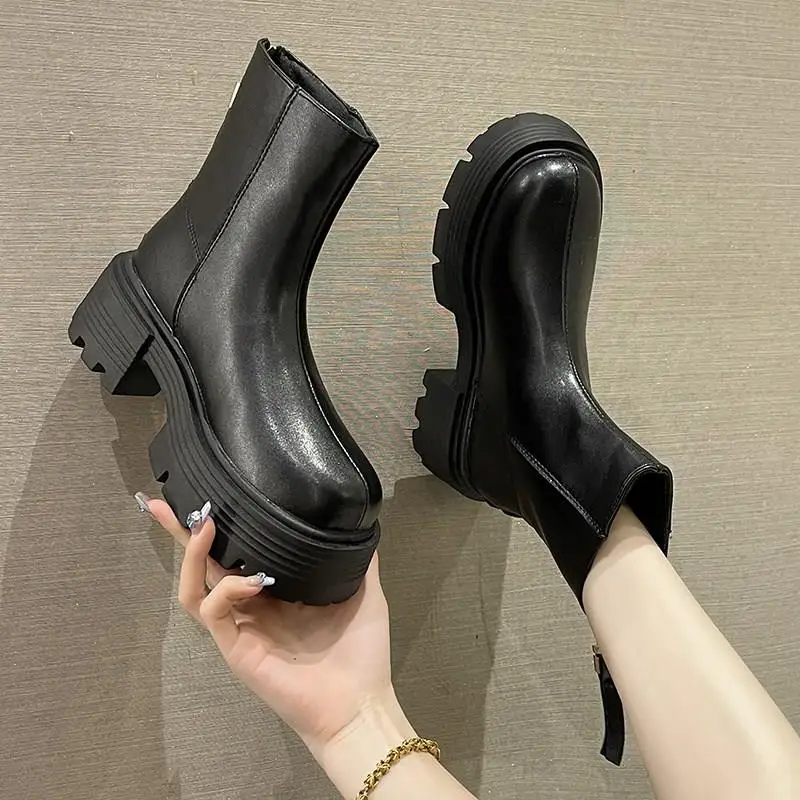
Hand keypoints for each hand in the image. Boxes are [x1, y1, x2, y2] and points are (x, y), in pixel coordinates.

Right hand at [142, 497, 394, 751]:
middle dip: (181, 534)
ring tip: (205, 525)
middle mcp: (250, 606)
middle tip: (162, 503)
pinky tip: (250, 580)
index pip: (236, 554)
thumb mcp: (363, 591)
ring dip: (193, 555)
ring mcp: (240, 628)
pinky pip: (213, 613)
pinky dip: (225, 591)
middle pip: (203, 565)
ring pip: (194, 588)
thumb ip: (356, 558)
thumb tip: (359, 520)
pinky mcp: (237, 649)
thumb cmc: (360, 653)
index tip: (208, 491)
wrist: (359, 705)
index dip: (218, 528)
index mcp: (274, 591)